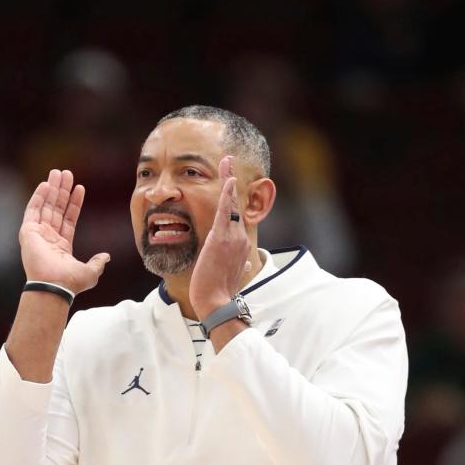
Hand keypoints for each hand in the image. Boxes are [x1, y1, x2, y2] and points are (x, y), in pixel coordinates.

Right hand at [19, 168, 109, 293]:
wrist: (54, 285)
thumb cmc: (71, 282)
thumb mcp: (91, 272)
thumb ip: (98, 262)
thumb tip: (107, 256)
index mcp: (62, 246)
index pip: (69, 219)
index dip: (75, 203)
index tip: (80, 188)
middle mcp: (49, 238)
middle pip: (57, 209)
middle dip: (62, 191)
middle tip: (67, 173)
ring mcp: (38, 234)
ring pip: (46, 206)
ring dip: (51, 189)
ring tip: (58, 172)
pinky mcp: (28, 232)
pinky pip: (32, 210)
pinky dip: (38, 197)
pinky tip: (45, 184)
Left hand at [188, 155, 251, 318]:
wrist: (215, 303)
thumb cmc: (219, 293)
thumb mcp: (232, 276)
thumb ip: (240, 267)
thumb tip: (249, 267)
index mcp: (241, 246)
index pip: (237, 217)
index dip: (234, 198)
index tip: (231, 183)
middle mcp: (240, 239)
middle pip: (237, 205)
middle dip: (232, 181)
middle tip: (228, 161)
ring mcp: (232, 238)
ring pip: (232, 204)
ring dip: (229, 180)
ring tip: (227, 161)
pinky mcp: (221, 239)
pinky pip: (226, 212)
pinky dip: (228, 195)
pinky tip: (228, 179)